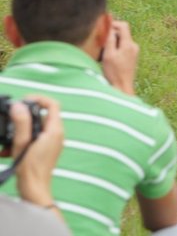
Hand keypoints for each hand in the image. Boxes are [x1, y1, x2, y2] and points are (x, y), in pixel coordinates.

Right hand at [11, 95, 62, 209]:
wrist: (34, 190)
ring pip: (35, 128)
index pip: (53, 105)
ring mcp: (51, 143)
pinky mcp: (44, 151)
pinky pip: (33, 140)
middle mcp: (56, 135)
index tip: (23, 101)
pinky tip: (6, 150)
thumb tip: (18, 106)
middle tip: (11, 118)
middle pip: (42, 115)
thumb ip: (21, 123)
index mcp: (55, 130)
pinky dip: (21, 141)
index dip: (39, 99)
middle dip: (25, 116)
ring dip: (19, 131)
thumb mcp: (22, 143)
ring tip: (7, 138)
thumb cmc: (30, 169)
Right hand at [102, 20, 138, 95]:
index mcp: (129, 44)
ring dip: (112, 43)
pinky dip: (115, 49)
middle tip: (100, 42)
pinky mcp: (132, 58)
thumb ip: (110, 40)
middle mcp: (134, 46)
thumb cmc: (114, 73)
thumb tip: (110, 27)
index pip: (123, 25)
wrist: (122, 88)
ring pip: (121, 41)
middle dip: (111, 35)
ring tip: (103, 52)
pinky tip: (108, 58)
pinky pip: (123, 48)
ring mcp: (134, 52)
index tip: (102, 28)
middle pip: (122, 33)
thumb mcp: (108, 55)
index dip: (112, 24)